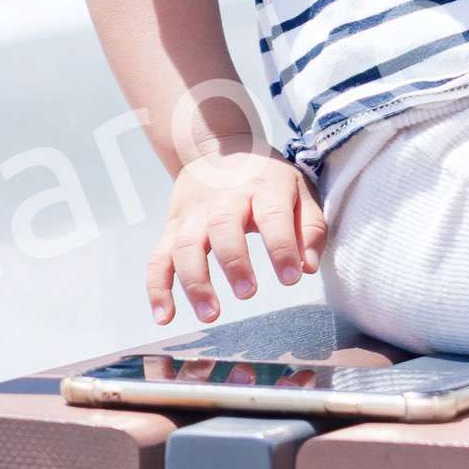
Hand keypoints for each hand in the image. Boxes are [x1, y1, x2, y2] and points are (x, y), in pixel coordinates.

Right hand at [151, 150, 324, 324]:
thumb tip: (308, 268)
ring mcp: (193, 215)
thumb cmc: (265, 179)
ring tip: (211, 314)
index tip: (291, 279)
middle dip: (234, 262)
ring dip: (195, 283)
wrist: (215, 151)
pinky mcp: (171, 229)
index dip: (282, 247)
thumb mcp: (298, 191)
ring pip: (186, 247)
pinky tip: (165, 316)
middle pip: (224, 228)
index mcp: (263, 188)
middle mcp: (224, 200)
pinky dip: (157, 289)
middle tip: (249, 293)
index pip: (273, 216)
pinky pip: (158, 259)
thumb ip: (310, 228)